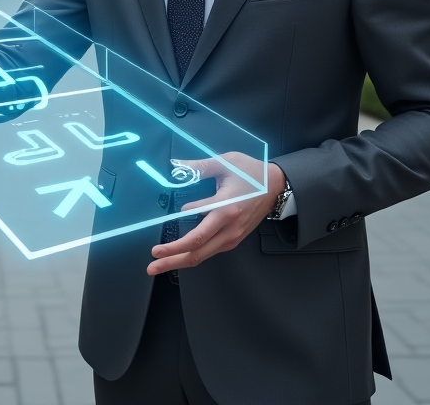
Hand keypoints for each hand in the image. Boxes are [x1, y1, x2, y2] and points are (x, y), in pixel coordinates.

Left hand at [147, 154, 285, 275]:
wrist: (276, 185)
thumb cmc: (251, 172)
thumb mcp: (225, 163)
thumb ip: (199, 167)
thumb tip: (177, 166)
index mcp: (226, 209)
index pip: (196, 235)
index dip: (175, 244)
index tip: (157, 248)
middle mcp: (229, 228)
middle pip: (198, 252)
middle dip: (173, 260)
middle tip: (153, 266)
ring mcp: (233, 236)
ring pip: (204, 255)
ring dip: (181, 261)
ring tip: (161, 264)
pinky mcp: (234, 238)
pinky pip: (211, 251)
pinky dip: (194, 255)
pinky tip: (180, 254)